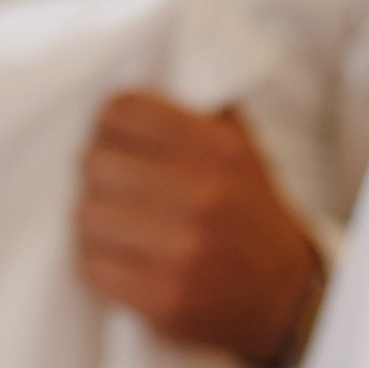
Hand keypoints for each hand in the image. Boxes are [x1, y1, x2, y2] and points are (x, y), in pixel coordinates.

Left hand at [75, 91, 320, 364]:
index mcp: (218, 149)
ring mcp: (180, 249)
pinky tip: (123, 261)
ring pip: (86, 215)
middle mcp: (201, 195)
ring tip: (118, 226)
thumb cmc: (247, 213)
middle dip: (100, 176)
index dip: (111, 126)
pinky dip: (98, 264)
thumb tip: (136, 69)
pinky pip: (90, 265)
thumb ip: (195, 108)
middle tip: (116, 188)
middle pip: (96, 163)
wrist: (282, 297)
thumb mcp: (240, 148)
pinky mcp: (161, 297)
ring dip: (95, 222)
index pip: (122, 111)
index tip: (119, 143)